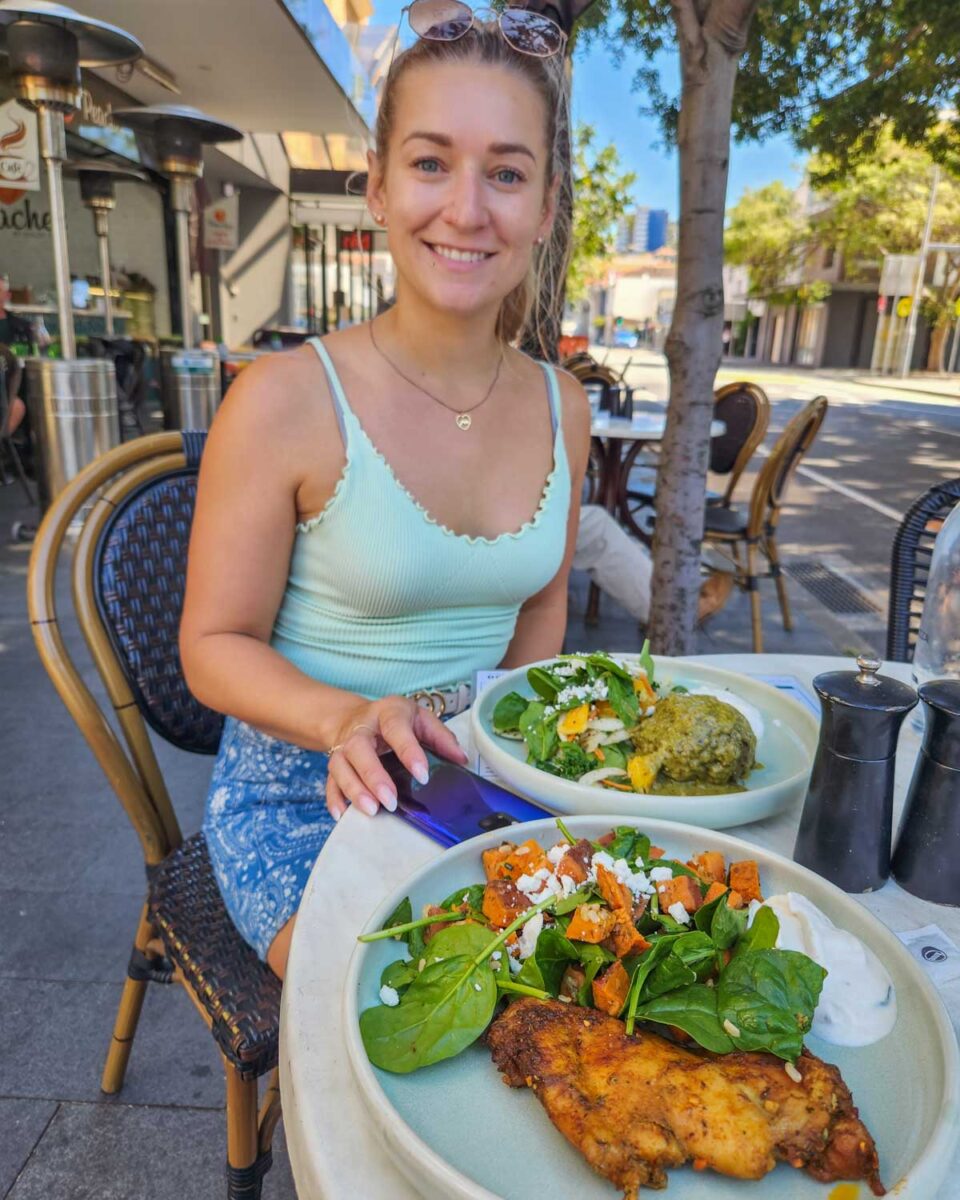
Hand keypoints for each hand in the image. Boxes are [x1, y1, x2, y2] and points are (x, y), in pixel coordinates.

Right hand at [325, 695, 467, 820]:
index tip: (422, 775)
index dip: (409, 751)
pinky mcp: (333, 763)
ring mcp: (343, 746)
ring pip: (341, 766)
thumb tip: (461, 759)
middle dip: (374, 776)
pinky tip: (343, 815)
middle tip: (390, 801)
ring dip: (354, 789)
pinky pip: (330, 782)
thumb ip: (441, 737)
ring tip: (372, 810)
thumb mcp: (420, 719)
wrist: (354, 717)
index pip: (396, 728)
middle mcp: (361, 728)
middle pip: (359, 749)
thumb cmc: (394, 721)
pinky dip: (334, 799)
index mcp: (387, 713)